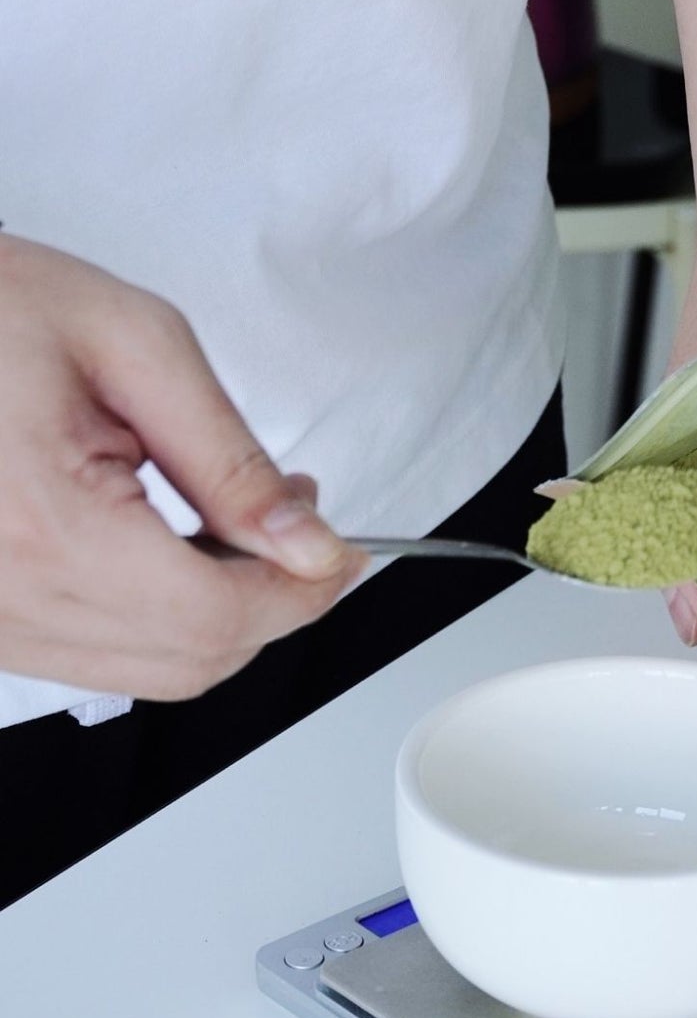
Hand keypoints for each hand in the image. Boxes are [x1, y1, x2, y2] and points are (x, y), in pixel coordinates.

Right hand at [0, 235, 366, 700]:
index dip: (301, 592)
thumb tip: (307, 544)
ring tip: (237, 517)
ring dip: (223, 610)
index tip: (341, 549)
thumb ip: (231, 460)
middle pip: (191, 657)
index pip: (213, 617)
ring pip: (152, 668)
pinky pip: (101, 653)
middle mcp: (4, 596)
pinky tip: (178, 544)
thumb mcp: (139, 348)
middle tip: (298, 516)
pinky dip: (165, 615)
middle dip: (273, 598)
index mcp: (44, 525)